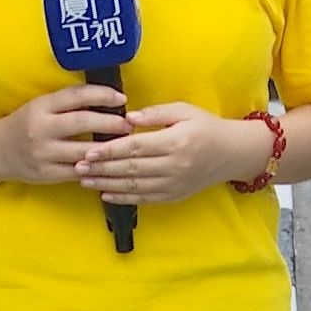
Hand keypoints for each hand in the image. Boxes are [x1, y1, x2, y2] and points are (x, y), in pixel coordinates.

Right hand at [0, 85, 131, 186]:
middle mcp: (40, 128)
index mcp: (41, 106)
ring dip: (108, 149)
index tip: (122, 99)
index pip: (76, 96)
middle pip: (82, 122)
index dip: (102, 95)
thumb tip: (109, 99)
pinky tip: (108, 164)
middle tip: (129, 124)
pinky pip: (77, 172)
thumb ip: (69, 103)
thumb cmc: (27, 124)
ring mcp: (42, 153)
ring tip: (125, 145)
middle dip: (111, 123)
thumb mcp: (42, 106)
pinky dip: (95, 168)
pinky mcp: (45, 174)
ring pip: (83, 151)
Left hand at [75, 103, 265, 205]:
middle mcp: (173, 166)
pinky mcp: (173, 196)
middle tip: (78, 166)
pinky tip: (105, 193)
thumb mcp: (185, 110)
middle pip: (130, 168)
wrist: (232, 153)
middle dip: (101, 168)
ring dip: (106, 184)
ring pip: (133, 186)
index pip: (135, 147)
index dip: (110, 150)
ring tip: (84, 180)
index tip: (88, 150)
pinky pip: (143, 199)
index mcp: (176, 142)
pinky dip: (123, 197)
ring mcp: (173, 184)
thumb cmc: (207, 127)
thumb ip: (155, 113)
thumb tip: (127, 118)